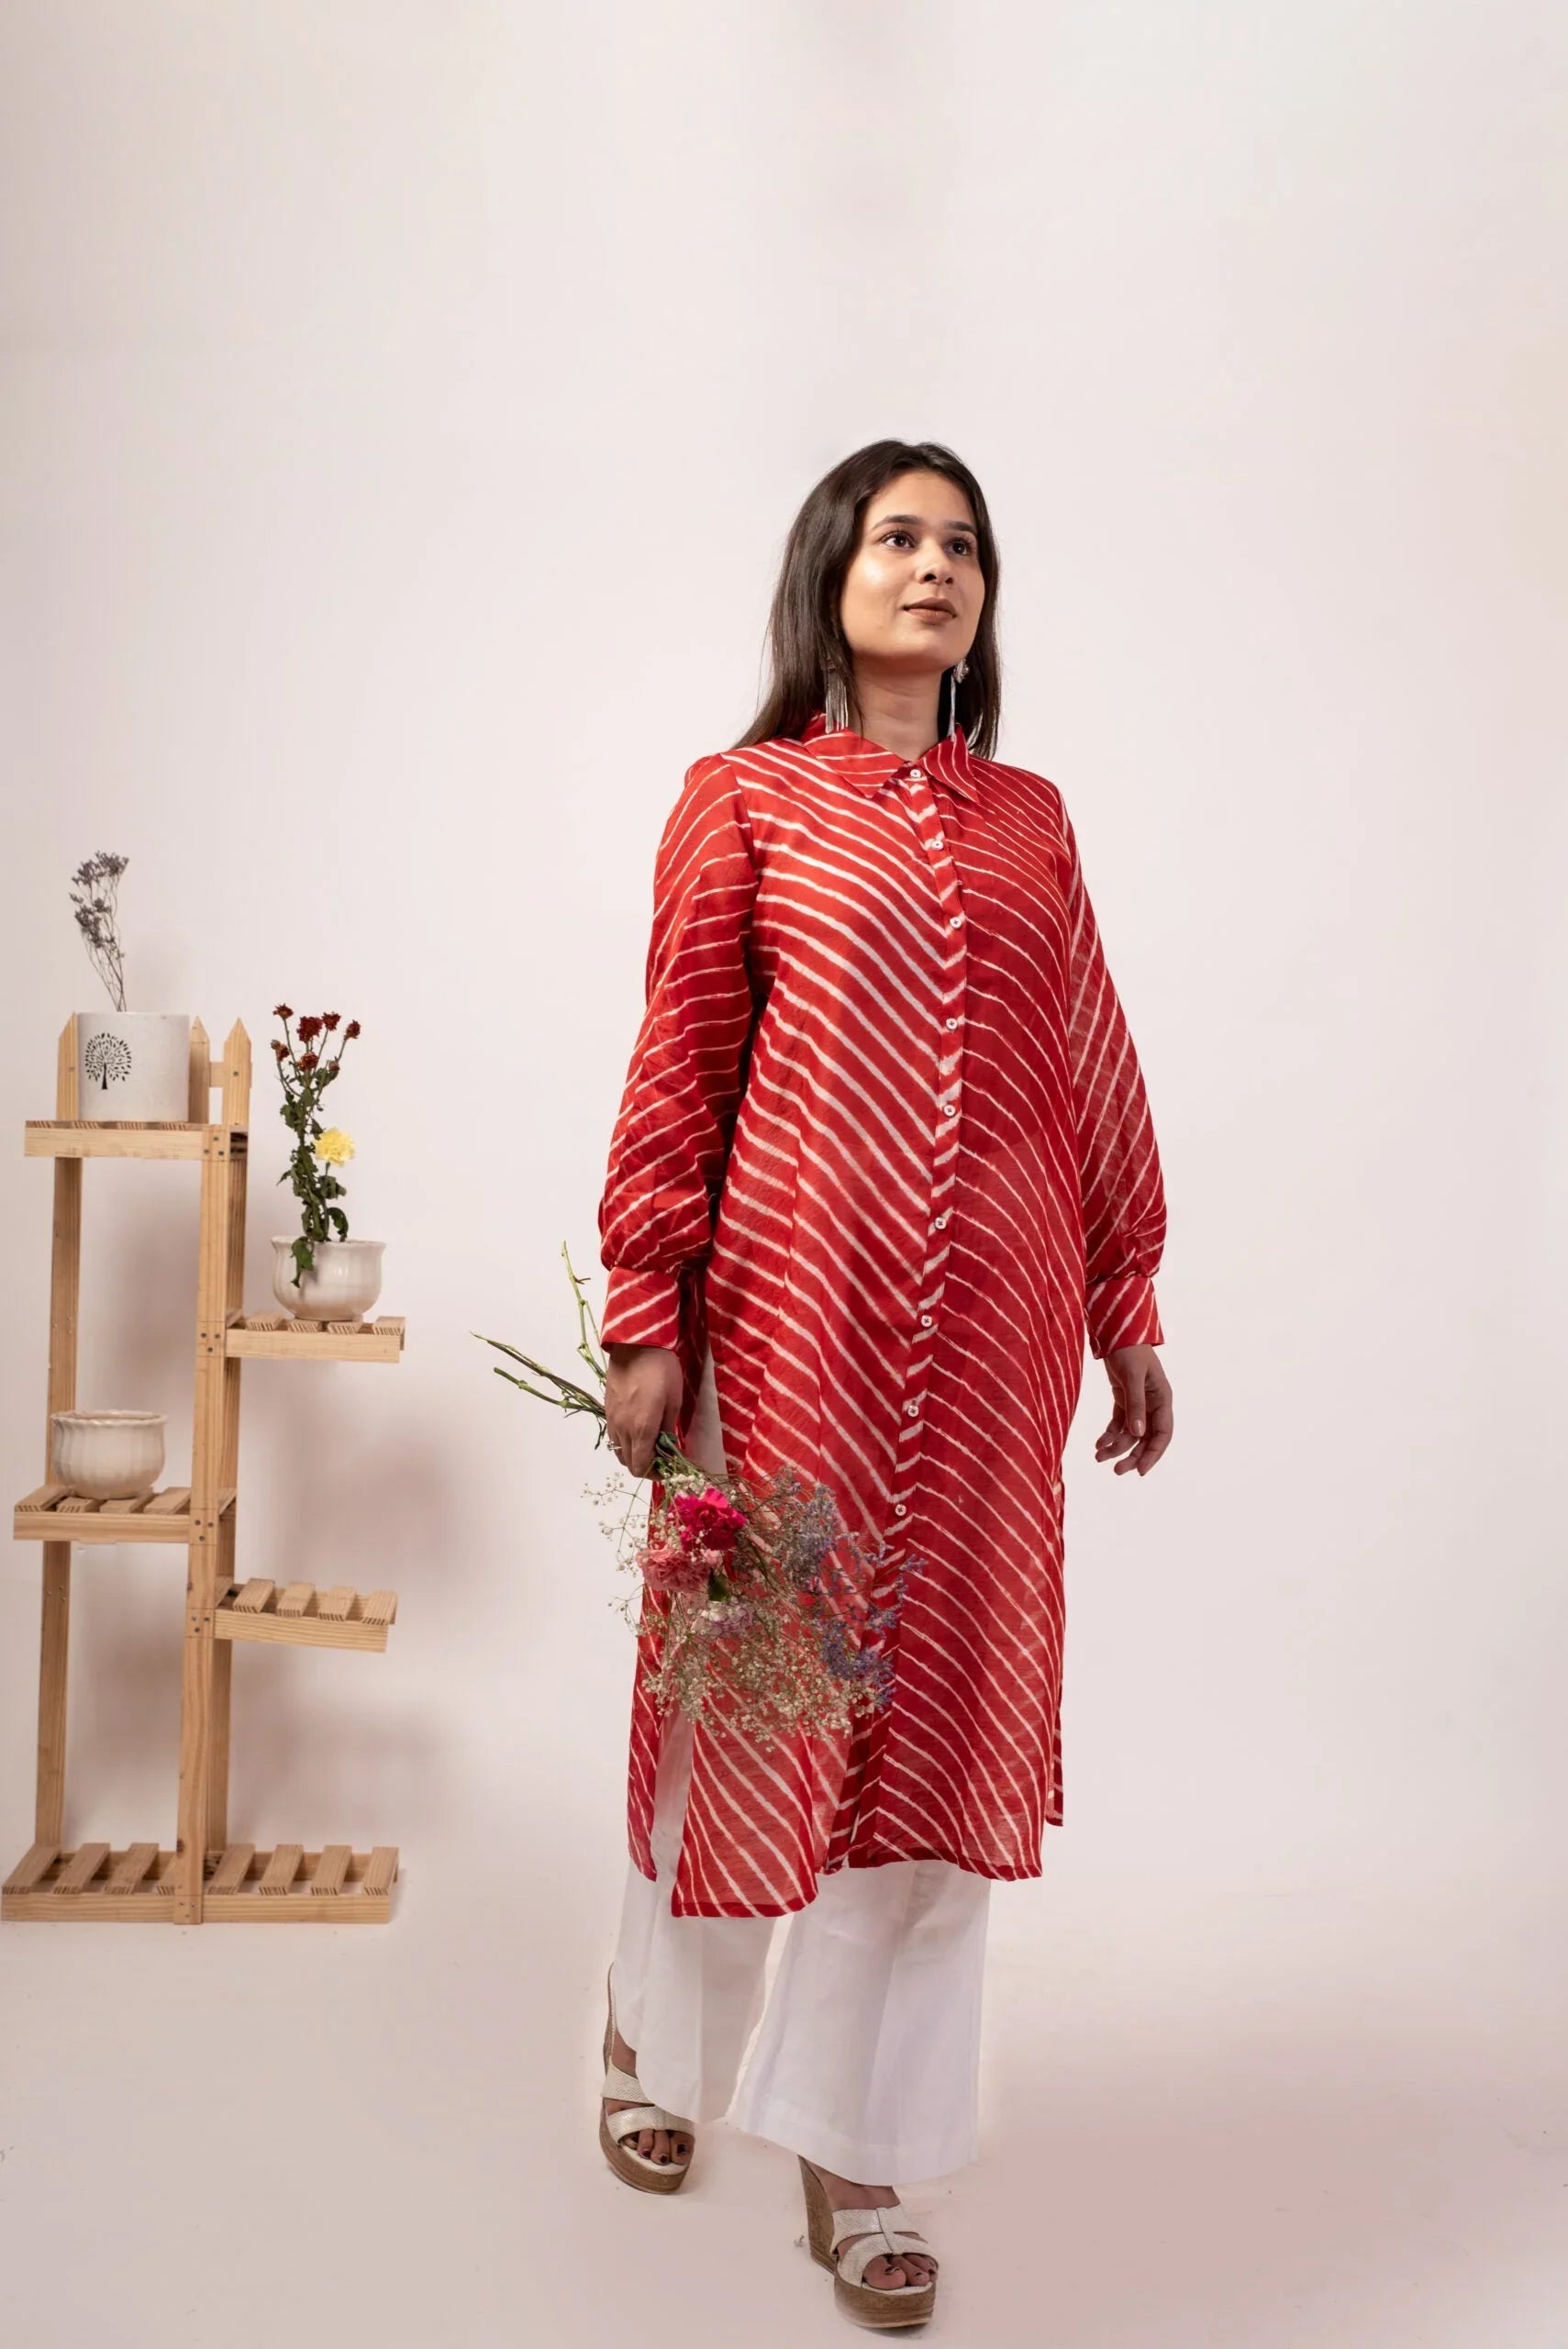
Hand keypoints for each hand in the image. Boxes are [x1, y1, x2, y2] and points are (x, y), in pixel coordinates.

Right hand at [604, 1343, 682, 1478]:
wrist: (636, 1344)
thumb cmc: (662, 1370)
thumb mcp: (674, 1401)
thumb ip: (669, 1430)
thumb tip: (670, 1449)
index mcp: (641, 1429)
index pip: (642, 1467)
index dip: (656, 1474)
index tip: (670, 1468)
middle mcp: (622, 1429)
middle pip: (629, 1463)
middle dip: (647, 1467)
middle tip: (663, 1459)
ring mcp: (612, 1419)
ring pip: (619, 1451)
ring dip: (635, 1455)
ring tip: (652, 1445)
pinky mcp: (607, 1409)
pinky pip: (614, 1436)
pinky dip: (626, 1442)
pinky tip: (639, 1430)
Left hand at [1094, 1345, 1172, 1476]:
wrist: (1117, 1332)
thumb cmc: (1129, 1350)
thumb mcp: (1132, 1377)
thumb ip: (1135, 1404)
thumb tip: (1138, 1434)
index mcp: (1162, 1400)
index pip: (1162, 1435)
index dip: (1153, 1455)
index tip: (1140, 1471)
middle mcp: (1153, 1405)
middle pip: (1146, 1439)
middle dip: (1132, 1456)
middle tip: (1116, 1471)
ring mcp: (1138, 1403)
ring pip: (1130, 1434)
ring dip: (1116, 1447)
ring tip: (1098, 1457)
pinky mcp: (1124, 1400)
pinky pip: (1118, 1424)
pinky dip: (1109, 1435)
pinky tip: (1098, 1444)